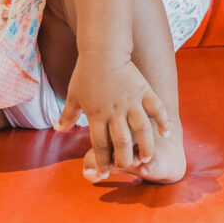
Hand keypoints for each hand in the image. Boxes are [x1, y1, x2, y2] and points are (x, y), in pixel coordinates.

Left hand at [53, 51, 170, 175]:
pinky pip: (157, 108)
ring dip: (145, 146)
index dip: (103, 161)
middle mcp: (114, 110)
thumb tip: (57, 130)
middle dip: (125, 158)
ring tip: (146, 157)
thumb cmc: (85, 73)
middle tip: (128, 166)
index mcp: (96, 114)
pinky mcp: (143, 91)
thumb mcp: (73, 95)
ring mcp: (131, 101)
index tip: (105, 172)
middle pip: (121, 141)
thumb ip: (67, 115)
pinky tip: (166, 133)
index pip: (100, 145)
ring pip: (141, 129)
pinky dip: (163, 121)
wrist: (102, 50)